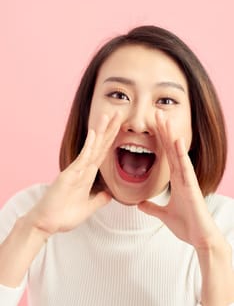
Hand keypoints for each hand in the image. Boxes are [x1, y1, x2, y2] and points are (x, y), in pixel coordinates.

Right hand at [27, 113, 120, 235]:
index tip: (120, 126)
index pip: (103, 153)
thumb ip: (99, 199)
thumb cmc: (63, 215)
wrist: (46, 223)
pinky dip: (89, 145)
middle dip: (110, 129)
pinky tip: (94, 133)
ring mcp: (76, 170)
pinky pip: (82, 158)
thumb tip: (110, 194)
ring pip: (92, 147)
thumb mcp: (88, 207)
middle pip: (100, 145)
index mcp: (88, 174)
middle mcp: (83, 168)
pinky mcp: (69, 174)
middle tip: (119, 113)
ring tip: (108, 115)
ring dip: (101, 131)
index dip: (112, 139)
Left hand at [138, 111, 220, 248]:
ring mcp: (187, 179)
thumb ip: (152, 207)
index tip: (152, 125)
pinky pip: (185, 167)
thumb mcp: (163, 214)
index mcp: (175, 179)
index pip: (165, 155)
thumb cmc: (186, 225)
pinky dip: (181, 153)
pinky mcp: (191, 186)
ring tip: (164, 119)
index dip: (159, 139)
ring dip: (171, 135)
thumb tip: (140, 204)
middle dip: (163, 131)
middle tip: (156, 113)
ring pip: (177, 153)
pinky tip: (177, 140)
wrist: (200, 238)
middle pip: (170, 148)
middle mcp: (181, 175)